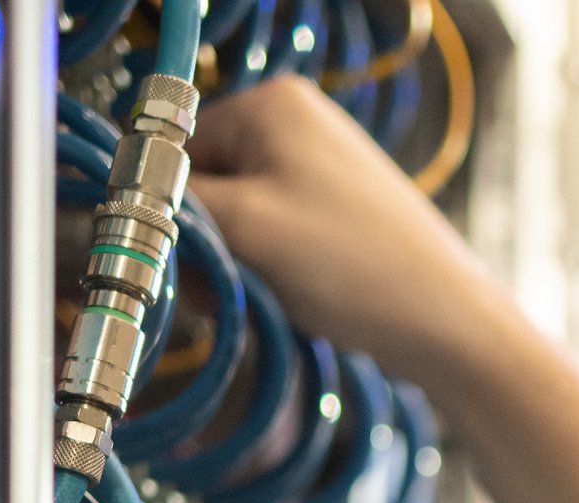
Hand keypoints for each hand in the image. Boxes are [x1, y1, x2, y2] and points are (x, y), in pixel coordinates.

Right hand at [188, 77, 514, 388]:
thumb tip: (131, 201)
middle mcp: (296, 122)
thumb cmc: (355, 267)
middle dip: (208, 244)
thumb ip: (179, 205)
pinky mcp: (335, 210)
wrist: (447, 322)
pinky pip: (273, 235)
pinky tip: (290, 298)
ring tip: (267, 298)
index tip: (183, 266)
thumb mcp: (248, 228)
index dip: (171, 212)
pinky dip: (268, 270)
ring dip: (236, 264)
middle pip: (207, 184)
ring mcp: (320, 166)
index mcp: (271, 105)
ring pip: (238, 217)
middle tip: (228, 291)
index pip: (177, 150)